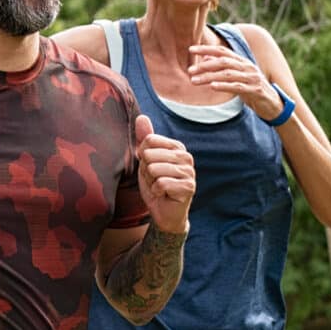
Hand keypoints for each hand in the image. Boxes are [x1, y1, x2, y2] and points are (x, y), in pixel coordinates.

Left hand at [134, 115, 194, 233]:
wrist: (163, 212)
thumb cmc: (155, 184)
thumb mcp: (146, 160)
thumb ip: (144, 139)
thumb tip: (141, 117)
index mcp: (177, 147)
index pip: (148, 141)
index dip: (143, 157)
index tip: (150, 167)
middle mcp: (186, 157)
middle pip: (149, 155)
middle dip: (146, 172)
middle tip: (155, 180)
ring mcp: (189, 172)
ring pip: (154, 169)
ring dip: (151, 182)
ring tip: (159, 188)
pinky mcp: (188, 187)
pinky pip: (160, 184)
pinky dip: (156, 192)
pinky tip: (164, 195)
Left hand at [187, 44, 282, 121]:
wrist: (274, 104)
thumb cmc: (252, 90)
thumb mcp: (237, 77)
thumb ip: (224, 68)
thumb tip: (205, 59)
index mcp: (242, 62)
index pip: (222, 51)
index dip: (206, 49)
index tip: (191, 49)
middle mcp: (247, 67)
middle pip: (223, 62)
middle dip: (204, 65)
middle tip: (189, 70)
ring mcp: (252, 78)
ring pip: (227, 74)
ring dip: (209, 76)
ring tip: (194, 80)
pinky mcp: (256, 90)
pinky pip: (237, 87)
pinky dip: (223, 86)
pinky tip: (212, 86)